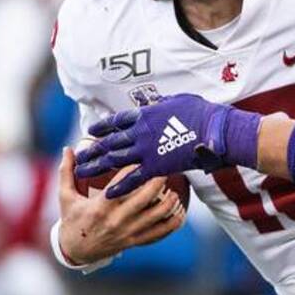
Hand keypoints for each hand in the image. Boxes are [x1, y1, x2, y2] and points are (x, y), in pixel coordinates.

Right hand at [57, 147, 184, 264]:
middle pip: (145, 198)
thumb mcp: (65, 197)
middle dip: (158, 181)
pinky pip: (159, 233)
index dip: (134, 169)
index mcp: (100, 207)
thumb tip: (68, 148)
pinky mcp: (134, 241)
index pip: (121, 184)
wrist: (75, 251)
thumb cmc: (72, 220)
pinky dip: (172, 224)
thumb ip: (67, 172)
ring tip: (174, 190)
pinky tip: (180, 213)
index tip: (143, 156)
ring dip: (170, 202)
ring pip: (156, 216)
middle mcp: (116, 219)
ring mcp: (128, 231)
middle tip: (166, 167)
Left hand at [74, 94, 259, 197]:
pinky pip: (133, 178)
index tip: (91, 130)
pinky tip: (107, 193)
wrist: (214, 129)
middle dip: (93, 149)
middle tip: (80, 156)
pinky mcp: (156, 166)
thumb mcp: (179, 100)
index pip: (117, 121)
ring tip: (83, 172)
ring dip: (97, 166)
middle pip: (110, 141)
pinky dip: (120, 186)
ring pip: (114, 159)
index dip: (103, 126)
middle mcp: (140, 132)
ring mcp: (146, 150)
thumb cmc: (202, 113)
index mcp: (145, 115)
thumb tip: (157, 103)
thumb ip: (163, 104)